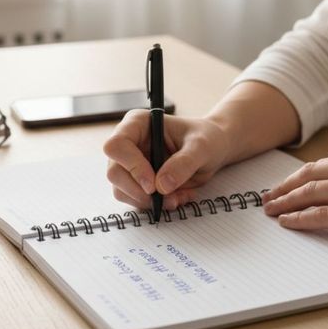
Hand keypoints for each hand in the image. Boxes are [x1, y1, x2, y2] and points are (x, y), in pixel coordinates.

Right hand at [103, 110, 229, 209]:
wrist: (213, 149)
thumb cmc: (206, 138)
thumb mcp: (201, 146)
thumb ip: (183, 163)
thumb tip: (162, 185)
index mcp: (138, 124)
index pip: (117, 146)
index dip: (131, 166)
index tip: (153, 185)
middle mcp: (129, 143)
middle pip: (114, 173)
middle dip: (140, 192)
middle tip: (169, 198)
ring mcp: (130, 164)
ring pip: (122, 191)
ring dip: (150, 202)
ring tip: (179, 196)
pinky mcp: (137, 182)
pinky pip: (136, 200)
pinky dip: (156, 205)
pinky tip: (177, 197)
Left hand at [262, 147, 327, 251]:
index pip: (320, 165)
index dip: (296, 177)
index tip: (282, 185)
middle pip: (309, 175)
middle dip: (283, 187)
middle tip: (266, 198)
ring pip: (311, 193)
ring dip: (286, 202)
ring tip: (271, 211)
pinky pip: (323, 216)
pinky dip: (302, 219)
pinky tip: (289, 223)